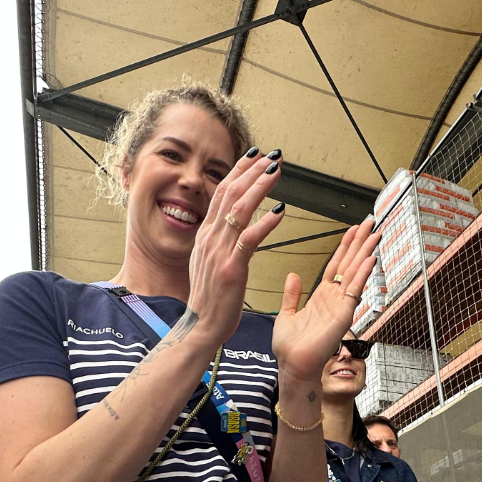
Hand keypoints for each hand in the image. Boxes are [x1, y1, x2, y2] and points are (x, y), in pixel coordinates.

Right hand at [183, 149, 286, 348]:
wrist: (201, 325)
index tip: (255, 155)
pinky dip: (266, 223)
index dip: (239, 171)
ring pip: (240, 210)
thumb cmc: (211, 297)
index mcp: (205, 235)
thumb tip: (229, 222)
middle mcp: (210, 238)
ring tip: (277, 172)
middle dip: (252, 171)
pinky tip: (280, 210)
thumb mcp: (209, 261)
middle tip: (273, 156)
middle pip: (231, 194)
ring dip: (260, 188)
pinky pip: (249, 239)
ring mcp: (219, 252)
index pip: (221, 193)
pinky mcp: (231, 268)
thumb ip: (218, 239)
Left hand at [272, 218, 380, 385]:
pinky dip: (362, 274)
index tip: (353, 230)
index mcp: (321, 297)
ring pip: (355, 273)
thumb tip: (292, 276)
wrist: (292, 367)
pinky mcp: (343, 315)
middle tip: (370, 223)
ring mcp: (341, 306)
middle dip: (360, 243)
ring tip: (375, 233)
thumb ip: (291, 295)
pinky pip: (354, 290)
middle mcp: (334, 299)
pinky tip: (370, 258)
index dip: (345, 246)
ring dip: (365, 252)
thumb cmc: (290, 348)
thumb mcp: (287, 314)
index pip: (336, 265)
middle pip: (349, 264)